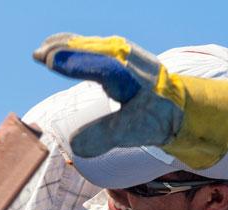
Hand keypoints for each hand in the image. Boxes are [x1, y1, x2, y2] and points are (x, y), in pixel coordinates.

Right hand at [33, 33, 227, 168]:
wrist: (188, 106)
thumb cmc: (162, 117)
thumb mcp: (135, 130)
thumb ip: (105, 135)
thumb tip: (75, 147)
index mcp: (127, 72)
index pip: (94, 62)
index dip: (70, 61)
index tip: (46, 59)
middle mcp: (125, 57)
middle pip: (88, 48)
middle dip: (63, 50)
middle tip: (40, 55)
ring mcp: (124, 53)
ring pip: (90, 45)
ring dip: (67, 46)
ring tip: (46, 52)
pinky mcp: (123, 56)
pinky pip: (95, 47)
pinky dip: (78, 47)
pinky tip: (67, 50)